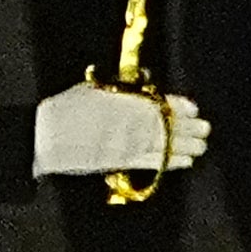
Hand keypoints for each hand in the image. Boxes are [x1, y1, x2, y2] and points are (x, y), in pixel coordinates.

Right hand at [31, 80, 213, 186]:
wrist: (44, 137)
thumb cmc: (64, 109)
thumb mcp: (91, 90)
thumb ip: (118, 91)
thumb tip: (136, 89)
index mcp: (121, 101)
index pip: (156, 103)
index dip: (177, 106)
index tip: (193, 107)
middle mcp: (127, 122)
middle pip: (164, 125)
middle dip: (187, 127)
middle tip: (206, 128)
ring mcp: (124, 144)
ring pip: (162, 144)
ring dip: (185, 145)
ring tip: (202, 145)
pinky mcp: (119, 162)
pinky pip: (151, 163)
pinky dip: (169, 162)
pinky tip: (185, 161)